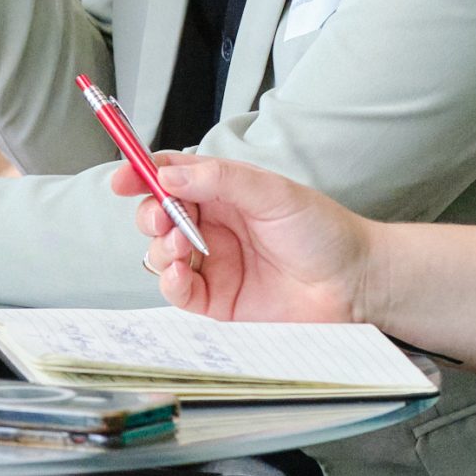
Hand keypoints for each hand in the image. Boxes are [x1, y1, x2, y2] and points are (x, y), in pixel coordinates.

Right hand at [113, 153, 376, 325]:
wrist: (353, 284)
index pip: (173, 176)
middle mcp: (215, 226)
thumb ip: (220, 180)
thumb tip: (169, 173)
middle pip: (159, 215)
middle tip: (163, 216)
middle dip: (151, 213)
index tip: (122, 178)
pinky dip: (170, 281)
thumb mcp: (273, 192)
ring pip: (162, 253)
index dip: (143, 174)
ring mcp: (214, 264)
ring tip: (183, 246)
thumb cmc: (324, 232)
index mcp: (226, 192)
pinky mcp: (217, 302)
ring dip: (161, 247)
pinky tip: (183, 272)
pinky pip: (178, 291)